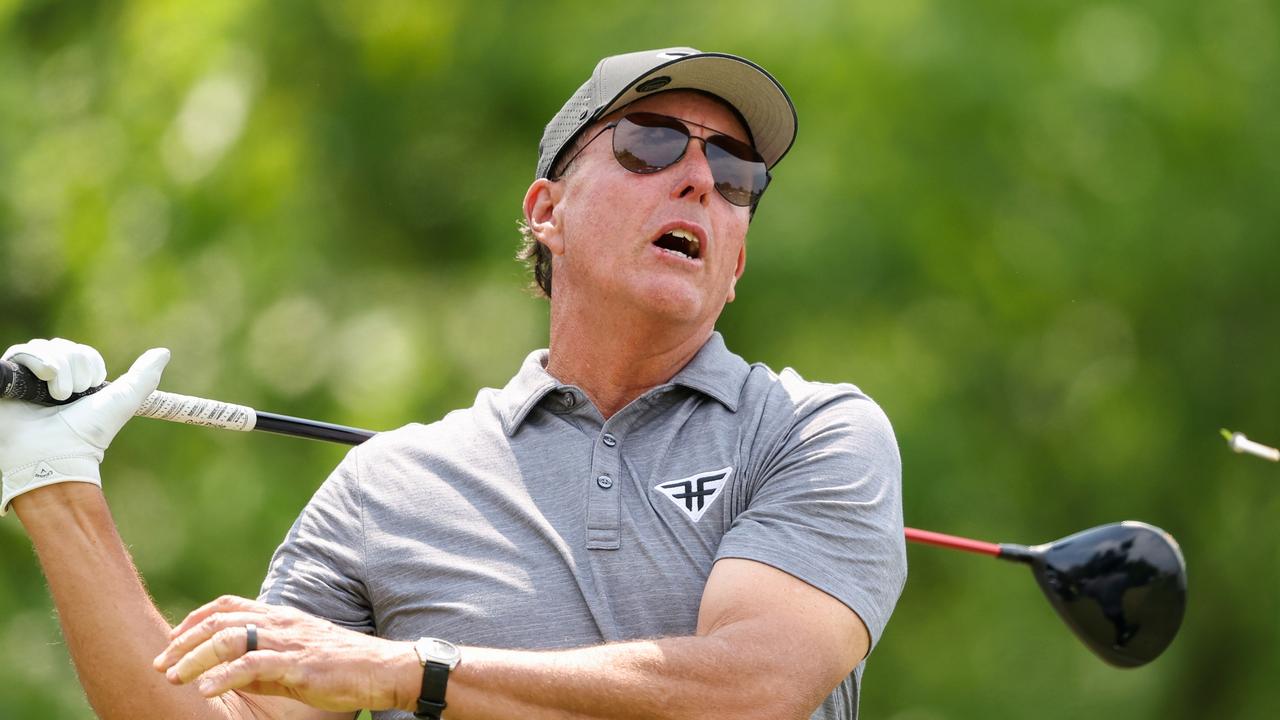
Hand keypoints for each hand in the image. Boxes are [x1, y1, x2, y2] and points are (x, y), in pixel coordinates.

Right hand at [0, 339, 168, 515]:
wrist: (53, 454)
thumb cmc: (88, 433)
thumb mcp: (121, 401)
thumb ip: (143, 378)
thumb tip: (163, 352)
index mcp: (72, 383)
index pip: (79, 352)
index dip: (88, 364)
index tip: (90, 388)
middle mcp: (46, 380)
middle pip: (61, 347)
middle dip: (74, 369)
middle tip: (72, 397)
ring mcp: (23, 381)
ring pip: (43, 347)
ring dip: (58, 369)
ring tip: (57, 396)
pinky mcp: (4, 382)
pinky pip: (18, 353)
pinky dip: (36, 361)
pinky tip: (44, 378)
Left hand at [153, 595, 415, 711]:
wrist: (380, 668)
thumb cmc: (340, 665)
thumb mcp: (296, 657)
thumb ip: (262, 662)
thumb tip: (228, 673)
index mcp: (279, 617)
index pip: (227, 606)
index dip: (194, 620)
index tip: (172, 640)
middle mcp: (280, 623)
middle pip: (220, 621)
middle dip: (183, 642)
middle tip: (160, 664)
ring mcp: (288, 642)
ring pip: (229, 640)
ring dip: (194, 658)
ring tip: (173, 677)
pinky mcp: (296, 666)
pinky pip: (252, 665)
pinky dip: (223, 677)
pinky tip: (204, 690)